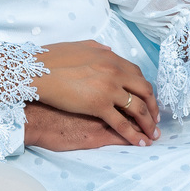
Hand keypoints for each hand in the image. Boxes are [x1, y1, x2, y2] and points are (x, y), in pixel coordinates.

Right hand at [32, 40, 159, 146]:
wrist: (34, 71)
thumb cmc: (50, 59)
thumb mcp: (78, 47)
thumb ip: (96, 49)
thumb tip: (109, 51)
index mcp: (109, 57)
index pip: (137, 74)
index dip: (144, 89)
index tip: (146, 99)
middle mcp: (114, 71)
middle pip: (144, 91)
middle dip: (153, 107)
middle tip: (155, 119)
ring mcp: (108, 88)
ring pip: (138, 109)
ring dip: (148, 123)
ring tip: (152, 134)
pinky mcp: (99, 106)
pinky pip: (122, 124)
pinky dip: (134, 135)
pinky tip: (140, 143)